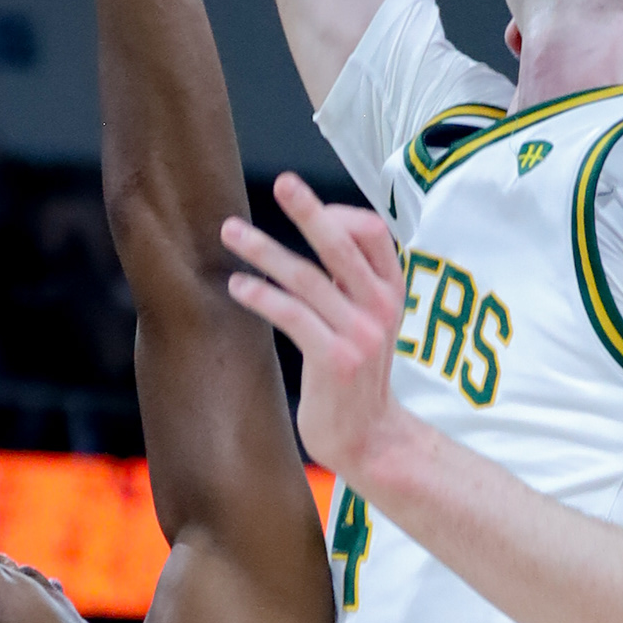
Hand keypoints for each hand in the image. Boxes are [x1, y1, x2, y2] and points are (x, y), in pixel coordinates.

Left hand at [223, 174, 412, 484]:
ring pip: (307, 277)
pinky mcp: (335, 359)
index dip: (340, 212)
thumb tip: (320, 230)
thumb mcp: (370, 322)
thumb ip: (353, 283)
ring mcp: (359, 334)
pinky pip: (293, 315)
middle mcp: (380, 307)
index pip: (374, 232)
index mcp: (392, 291)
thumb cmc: (358, 376)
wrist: (370, 440)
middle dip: (309, 209)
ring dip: (263, 250)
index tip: (309, 209)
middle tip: (282, 181)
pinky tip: (238, 287)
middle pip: (342, 243)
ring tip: (231, 233)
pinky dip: (262, 295)